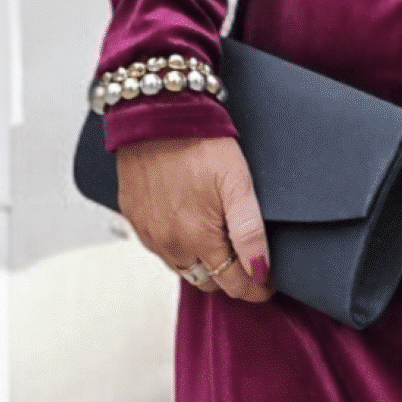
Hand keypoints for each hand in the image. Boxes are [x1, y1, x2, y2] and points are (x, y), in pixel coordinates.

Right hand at [116, 136, 272, 303]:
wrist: (156, 113)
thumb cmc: (200, 142)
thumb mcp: (238, 184)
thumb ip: (250, 234)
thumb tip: (260, 273)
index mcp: (198, 240)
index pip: (232, 284)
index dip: (255, 288)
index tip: (267, 281)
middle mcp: (169, 244)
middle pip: (207, 281)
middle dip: (229, 276)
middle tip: (247, 259)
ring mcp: (149, 233)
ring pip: (182, 267)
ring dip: (202, 262)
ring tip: (219, 240)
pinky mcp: (134, 218)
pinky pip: (159, 247)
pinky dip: (178, 245)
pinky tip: (188, 224)